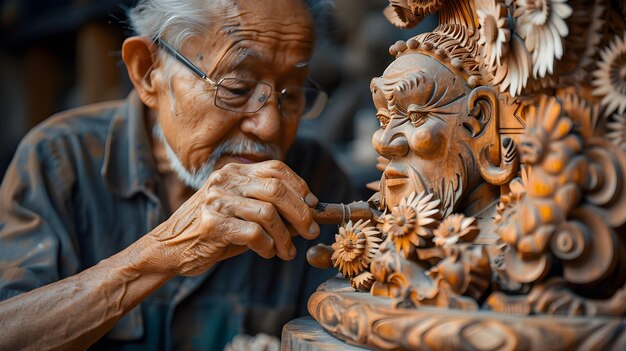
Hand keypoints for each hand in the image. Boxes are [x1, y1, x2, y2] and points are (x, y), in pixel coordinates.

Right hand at [144, 160, 319, 275]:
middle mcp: (225, 180)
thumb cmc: (211, 232)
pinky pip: (254, 233)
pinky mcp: (211, 223)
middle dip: (300, 212)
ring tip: (287, 252)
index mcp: (233, 172)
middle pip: (277, 189)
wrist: (169, 248)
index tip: (312, 204)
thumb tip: (309, 213)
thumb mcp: (240, 211)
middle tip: (311, 231)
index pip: (276, 168)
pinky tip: (267, 253)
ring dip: (285, 237)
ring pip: (268, 213)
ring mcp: (216, 200)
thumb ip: (269, 207)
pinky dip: (267, 246)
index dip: (299, 185)